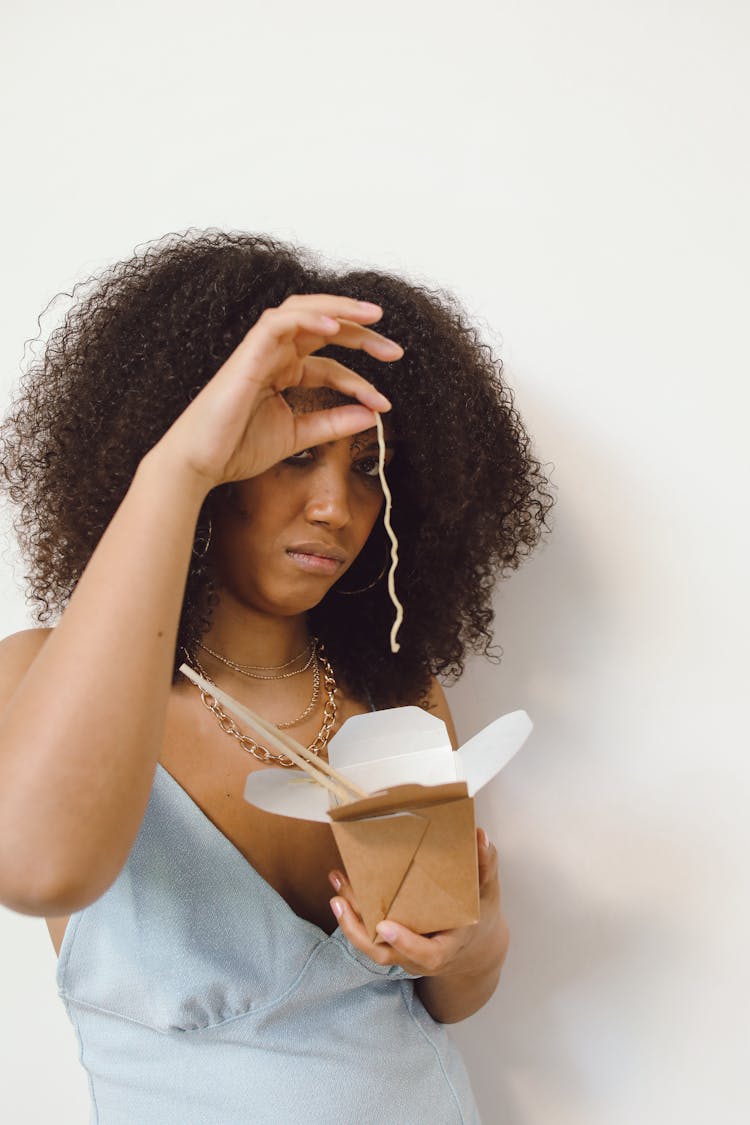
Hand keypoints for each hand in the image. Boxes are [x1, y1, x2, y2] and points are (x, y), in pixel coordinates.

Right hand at [151, 294, 400, 488]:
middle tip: (394, 350)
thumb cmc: (237, 449)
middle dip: (362, 332)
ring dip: (341, 309)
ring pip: (303, 310)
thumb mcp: (298, 436)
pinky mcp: (247, 352)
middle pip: (324, 326)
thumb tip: (371, 416)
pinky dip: (308, 317)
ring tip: (373, 317)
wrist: (200, 464)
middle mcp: (274, 355)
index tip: (384, 404)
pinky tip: (335, 326)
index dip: (361, 380)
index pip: (331, 363)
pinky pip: (279, 322)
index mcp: (283, 372)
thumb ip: (333, 423)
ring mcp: (260, 350)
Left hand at [328, 827, 508, 979]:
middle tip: (340, 900)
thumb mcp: (487, 892)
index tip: (386, 926)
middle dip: (358, 931)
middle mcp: (420, 955)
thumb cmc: (479, 915)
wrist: (474, 943)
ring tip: (337, 881)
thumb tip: (479, 837)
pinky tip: (342, 884)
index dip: (405, 944)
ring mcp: (403, 951)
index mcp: (448, 946)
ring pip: (370, 943)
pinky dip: (352, 911)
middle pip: (384, 953)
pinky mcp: (391, 942)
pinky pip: (368, 933)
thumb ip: (485, 866)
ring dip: (348, 917)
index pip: (427, 955)